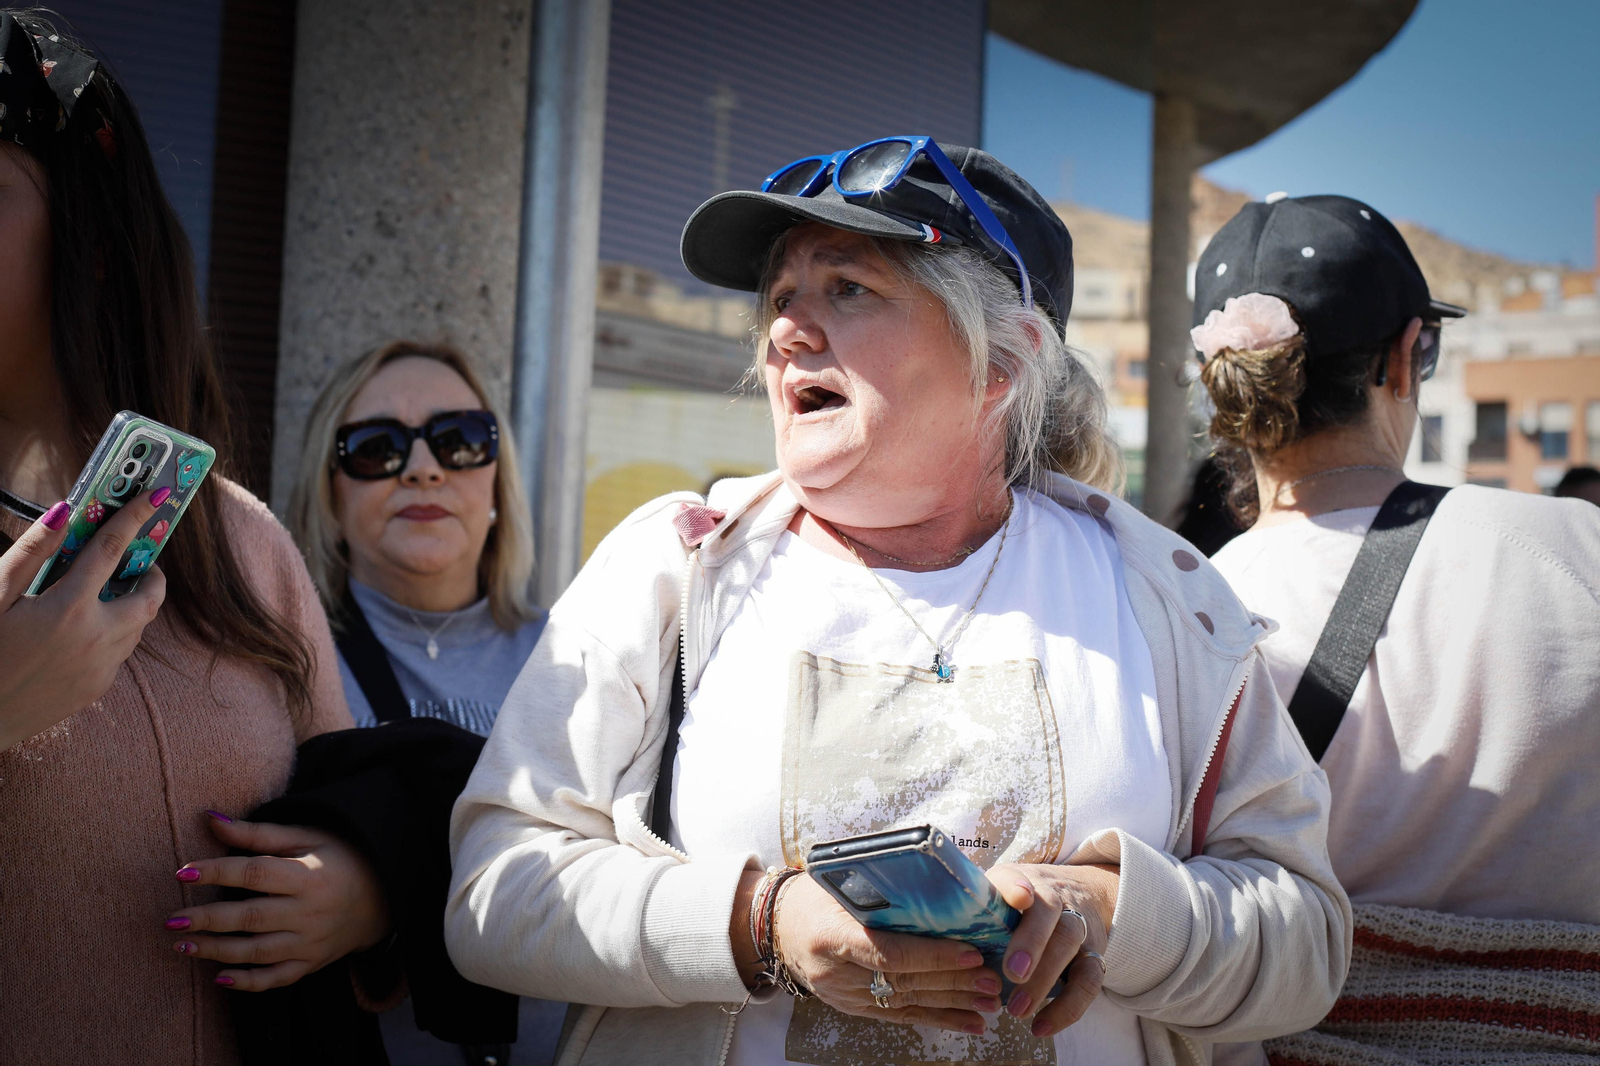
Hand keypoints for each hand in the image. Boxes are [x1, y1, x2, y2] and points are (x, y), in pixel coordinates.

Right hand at [0, 490, 167, 749]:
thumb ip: (31, 553)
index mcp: (69, 608)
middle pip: (149, 596)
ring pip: (138, 626)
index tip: (158, 495)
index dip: (136, 516)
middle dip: (151, 574)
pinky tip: (81, 632)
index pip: (113, 549)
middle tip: (135, 561)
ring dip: (131, 605)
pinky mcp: (98, 689)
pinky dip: (113, 633)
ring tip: (105, 593)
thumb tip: (64, 511)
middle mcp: (97, 638)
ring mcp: (102, 668)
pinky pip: (120, 652)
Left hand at [164, 812, 391, 990]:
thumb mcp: (306, 837)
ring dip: (217, 951)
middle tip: (171, 921)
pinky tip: (218, 978)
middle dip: (209, 919)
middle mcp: (311, 911)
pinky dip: (248, 982)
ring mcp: (312, 941)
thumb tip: (209, 819)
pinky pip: (277, 978)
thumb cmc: (338, 857)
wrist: (382, 894)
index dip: (218, 871)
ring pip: (258, 952)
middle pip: (252, 917)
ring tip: (182, 946)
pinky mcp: (312, 963)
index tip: (183, 871)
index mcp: (309, 875)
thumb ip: (257, 833)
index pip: (256, 873)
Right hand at [751, 872, 998, 1033]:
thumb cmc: (814, 894)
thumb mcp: (838, 881)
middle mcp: (835, 973)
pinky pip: (900, 1016)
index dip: (931, 955)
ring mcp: (843, 996)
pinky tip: (969, 1023)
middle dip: (952, 982)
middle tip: (992, 979)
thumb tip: (940, 882)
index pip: (887, 952)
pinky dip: (938, 1019)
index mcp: (830, 935)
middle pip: (903, 981)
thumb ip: (881, 888)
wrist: (778, 924)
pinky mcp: (854, 1008)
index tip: (969, 952)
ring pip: (906, 1002)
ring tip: (989, 1002)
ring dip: (952, 1003)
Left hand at [986, 863, 1118, 1038]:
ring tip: (1017, 1009)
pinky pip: (1089, 981)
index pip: (1017, 877)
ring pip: (1070, 942)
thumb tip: (929, 925)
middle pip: (1049, 912)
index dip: (1016, 887)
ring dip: (1046, 978)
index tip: (1018, 898)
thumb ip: (972, 909)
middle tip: (1012, 973)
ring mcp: (1077, 926)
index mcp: (1021, 882)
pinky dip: (1068, 1008)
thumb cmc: (1020, 903)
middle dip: (1032, 942)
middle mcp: (1054, 899)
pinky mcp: (1093, 956)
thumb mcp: (998, 894)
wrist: (1082, 892)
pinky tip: (1042, 1027)